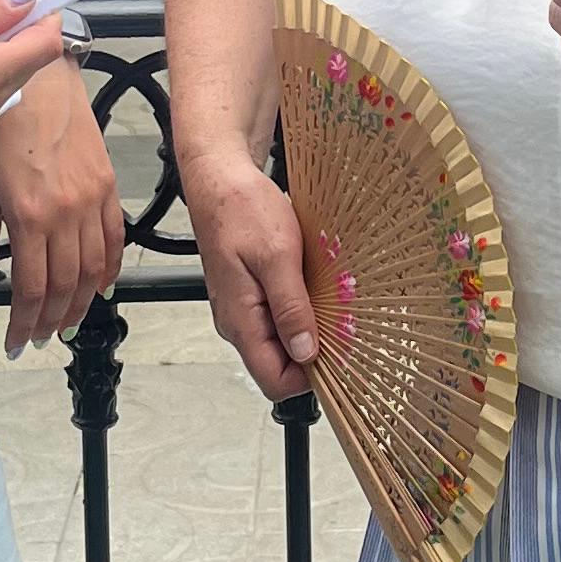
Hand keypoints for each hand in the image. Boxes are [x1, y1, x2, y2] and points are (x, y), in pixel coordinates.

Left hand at [0, 56, 124, 357]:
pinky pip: (114, 237)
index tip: (15, 341)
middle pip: (66, 285)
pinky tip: (99, 286)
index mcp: (30, 212)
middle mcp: (66, 211)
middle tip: (38, 339)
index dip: (25, 321)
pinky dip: (109, 267)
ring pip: (94, 268)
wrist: (39, 75)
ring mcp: (92, 198)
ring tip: (66, 323)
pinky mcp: (107, 184)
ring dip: (81, 303)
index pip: (33, 287)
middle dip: (51, 320)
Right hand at [188, 151, 318, 399]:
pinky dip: (300, 306)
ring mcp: (242, 309)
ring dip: (308, 324)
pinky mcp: (249, 294)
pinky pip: (278, 316)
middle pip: (281, 364)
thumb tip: (306, 354)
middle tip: (340, 316)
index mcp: (241, 321)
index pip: (275, 381)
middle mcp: (238, 323)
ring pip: (282, 340)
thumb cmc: (242, 210)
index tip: (338, 351)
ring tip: (325, 294)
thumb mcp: (277, 257)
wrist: (220, 180)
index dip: (309, 376)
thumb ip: (290, 309)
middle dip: (314, 348)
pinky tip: (310, 282)